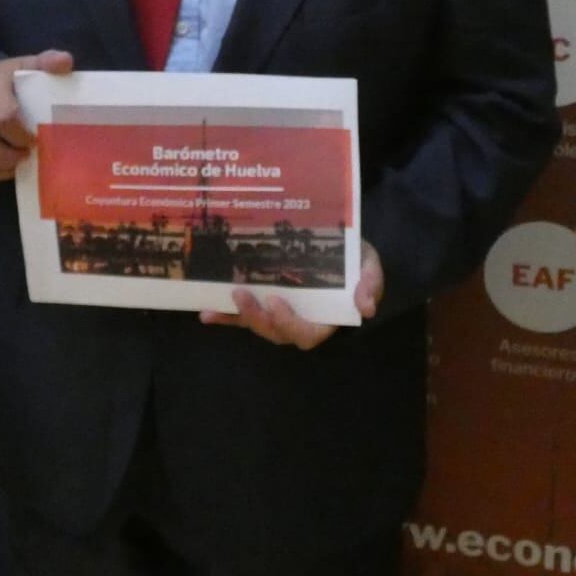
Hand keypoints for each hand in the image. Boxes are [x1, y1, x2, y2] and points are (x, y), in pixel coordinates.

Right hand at [0, 49, 73, 180]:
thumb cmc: (11, 79)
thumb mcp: (27, 65)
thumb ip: (46, 63)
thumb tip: (65, 61)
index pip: (3, 117)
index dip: (21, 135)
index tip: (37, 139)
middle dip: (8, 156)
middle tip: (28, 154)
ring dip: (1, 167)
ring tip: (20, 161)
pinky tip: (8, 167)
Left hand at [200, 241, 383, 349]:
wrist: (340, 240)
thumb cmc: (356, 257)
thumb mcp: (369, 264)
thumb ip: (370, 282)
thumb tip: (367, 308)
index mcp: (326, 316)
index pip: (307, 335)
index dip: (289, 325)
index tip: (276, 302)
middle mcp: (300, 318)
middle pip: (277, 333)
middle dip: (257, 319)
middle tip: (241, 294)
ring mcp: (281, 311)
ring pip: (259, 324)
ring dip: (238, 317)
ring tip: (222, 300)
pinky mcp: (265, 300)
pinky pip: (243, 314)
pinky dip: (225, 317)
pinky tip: (205, 313)